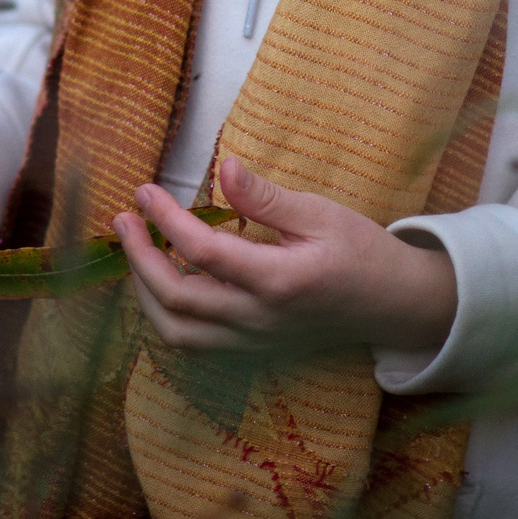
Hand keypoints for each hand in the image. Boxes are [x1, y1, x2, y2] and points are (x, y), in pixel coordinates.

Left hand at [112, 154, 457, 353]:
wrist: (394, 305)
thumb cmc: (361, 252)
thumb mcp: (320, 213)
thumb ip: (267, 197)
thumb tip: (224, 167)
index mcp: (278, 281)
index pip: (202, 252)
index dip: (164, 219)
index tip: (144, 191)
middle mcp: (259, 319)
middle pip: (176, 300)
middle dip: (139, 259)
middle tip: (123, 219)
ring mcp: (254, 342)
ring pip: (178, 332)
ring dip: (146, 292)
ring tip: (137, 250)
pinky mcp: (253, 351)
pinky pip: (195, 343)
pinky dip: (168, 314)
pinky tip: (164, 281)